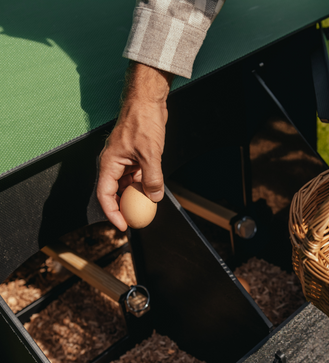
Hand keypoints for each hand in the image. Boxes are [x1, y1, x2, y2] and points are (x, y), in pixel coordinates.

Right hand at [97, 62, 173, 230]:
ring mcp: (125, 161)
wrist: (149, 101)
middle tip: (135, 221)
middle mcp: (114, 164)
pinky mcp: (135, 157)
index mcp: (109, 163)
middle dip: (124, 208)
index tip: (123, 225)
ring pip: (127, 185)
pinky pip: (136, 177)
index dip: (112, 213)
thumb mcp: (150, 154)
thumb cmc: (143, 122)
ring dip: (136, 197)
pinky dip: (143, 185)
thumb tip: (154, 198)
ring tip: (146, 209)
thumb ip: (152, 178)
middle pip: (115, 192)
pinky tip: (152, 192)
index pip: (105, 194)